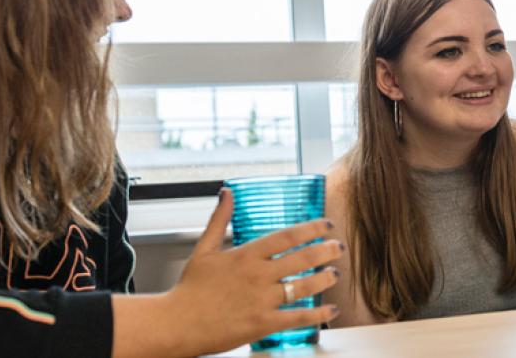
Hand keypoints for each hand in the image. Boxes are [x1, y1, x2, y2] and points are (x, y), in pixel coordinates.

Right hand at [161, 188, 344, 354]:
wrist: (176, 323)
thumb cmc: (189, 289)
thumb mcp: (203, 249)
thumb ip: (219, 219)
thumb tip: (226, 193)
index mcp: (246, 255)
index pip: (287, 237)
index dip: (312, 229)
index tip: (327, 225)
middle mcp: (258, 275)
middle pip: (302, 259)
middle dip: (326, 251)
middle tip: (339, 247)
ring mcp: (262, 300)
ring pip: (304, 286)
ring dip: (325, 279)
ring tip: (335, 274)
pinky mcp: (263, 323)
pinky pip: (298, 318)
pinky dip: (319, 314)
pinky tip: (331, 310)